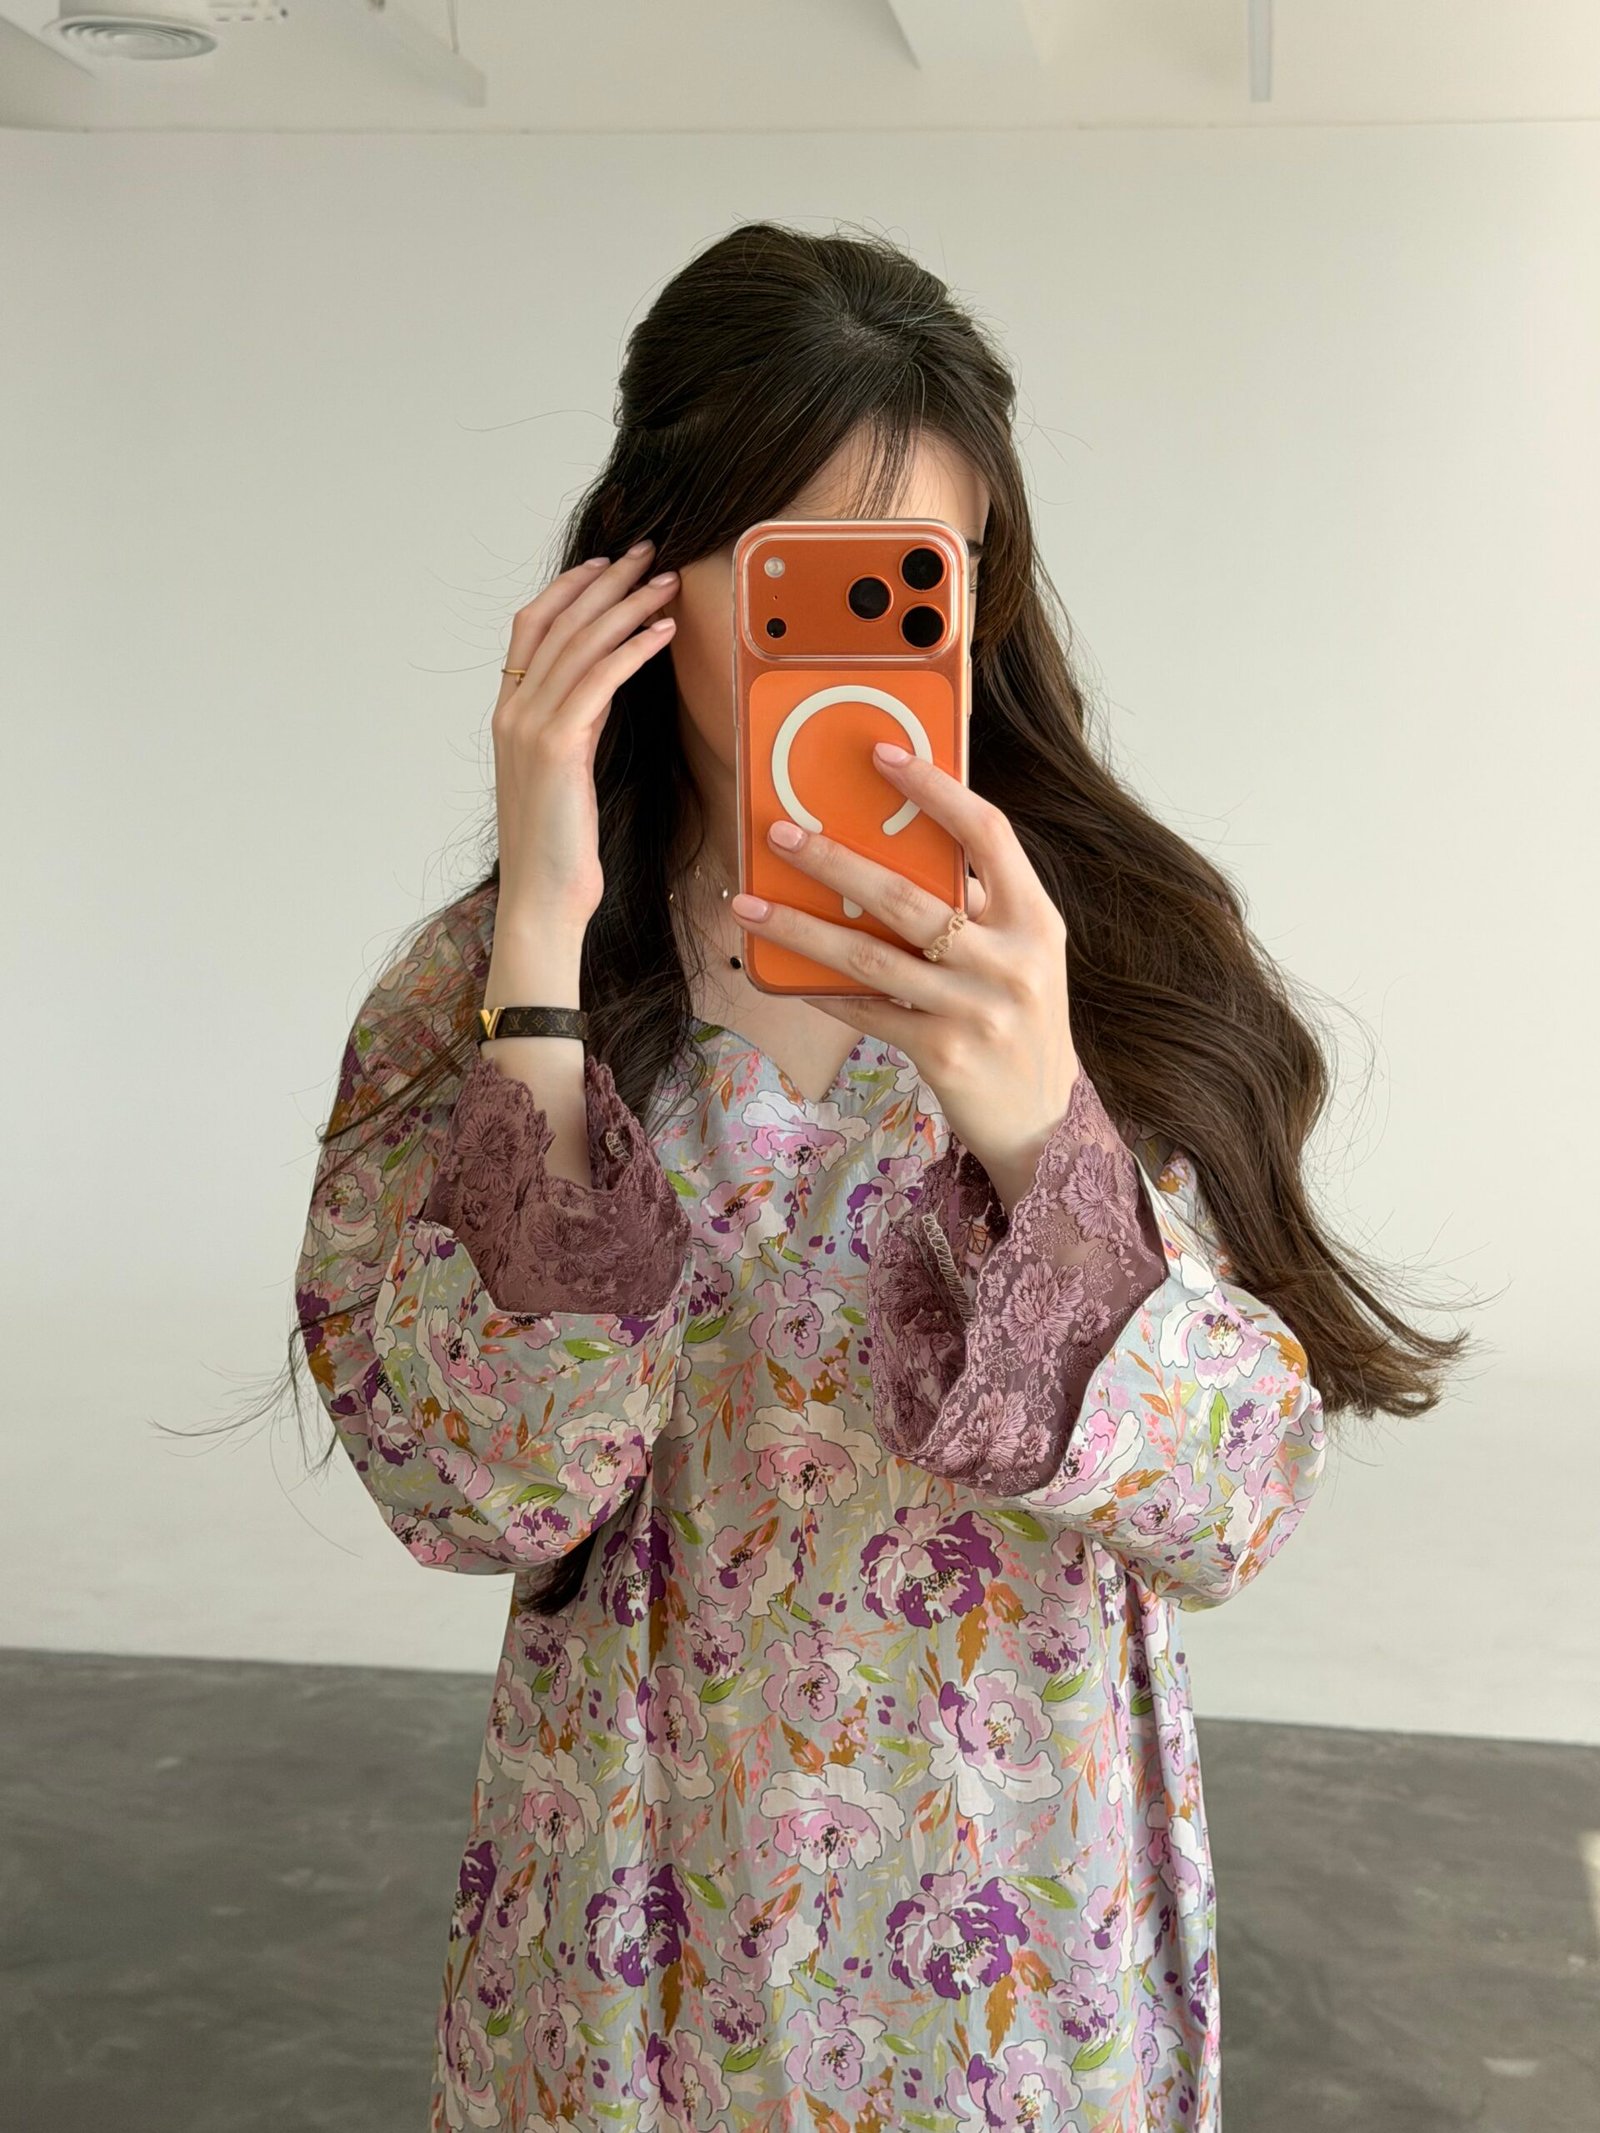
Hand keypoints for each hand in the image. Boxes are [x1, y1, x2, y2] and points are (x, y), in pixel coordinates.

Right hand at [491, 539, 679, 933]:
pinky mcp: (558, 745)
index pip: (532, 627)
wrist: (542, 897)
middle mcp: (512, 711)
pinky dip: (634, 648)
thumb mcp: (565, 773)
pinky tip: (663, 630)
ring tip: (666, 581)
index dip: (570, 588)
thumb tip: (603, 691)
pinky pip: (601, 680)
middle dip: (607, 582)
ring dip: (628, 605)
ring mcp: (530, 726)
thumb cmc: (559, 846)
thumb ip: (575, 726)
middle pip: (560, 622)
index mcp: (509, 714)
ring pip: (581, 643)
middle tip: (648, 553)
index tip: (607, 564)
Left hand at [730, 741, 1080, 1209]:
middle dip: (835, 858)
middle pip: (909, 894)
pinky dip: (822, 990)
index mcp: (1035, 918)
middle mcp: (1013, 960)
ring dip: (800, 927)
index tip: (883, 753)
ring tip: (748, 904)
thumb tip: (896, 841)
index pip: (988, 833)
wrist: (1044, 1120)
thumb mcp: (1020, 954)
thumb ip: (979, 903)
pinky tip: (779, 972)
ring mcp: (979, 1010)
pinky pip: (867, 1011)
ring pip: (871, 956)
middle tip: (780, 832)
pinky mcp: (945, 1054)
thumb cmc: (1017, 1018)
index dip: (936, 788)